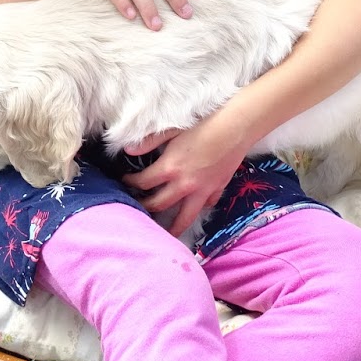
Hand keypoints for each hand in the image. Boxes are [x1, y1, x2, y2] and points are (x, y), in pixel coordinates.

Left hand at [122, 113, 248, 235]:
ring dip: (173, 227)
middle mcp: (185, 184)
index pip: (144, 183)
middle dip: (145, 207)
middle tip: (138, 208)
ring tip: (166, 236)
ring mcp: (203, 190)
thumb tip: (128, 151)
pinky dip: (200, 207)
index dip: (131, 183)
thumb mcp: (172, 130)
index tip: (125, 182)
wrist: (236, 127)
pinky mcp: (218, 189)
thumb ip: (148, 142)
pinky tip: (195, 207)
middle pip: (160, 204)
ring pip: (185, 217)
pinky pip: (207, 204)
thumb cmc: (203, 125)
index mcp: (170, 168)